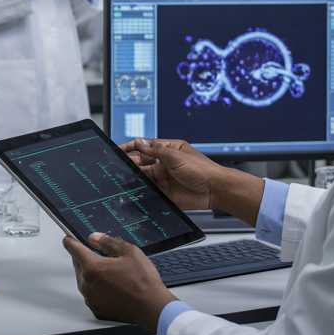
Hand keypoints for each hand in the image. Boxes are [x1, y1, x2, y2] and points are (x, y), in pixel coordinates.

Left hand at [62, 232, 176, 330]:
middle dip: (87, 258)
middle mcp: (87, 284)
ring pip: (84, 279)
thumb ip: (108, 242)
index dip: (71, 241)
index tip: (69, 239)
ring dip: (92, 274)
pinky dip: (97, 288)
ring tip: (113, 274)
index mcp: (92, 267)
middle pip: (78, 264)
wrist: (152, 307)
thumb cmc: (143, 282)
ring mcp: (90, 298)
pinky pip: (91, 293)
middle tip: (106, 257)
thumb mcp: (129, 252)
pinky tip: (113, 287)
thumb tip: (95, 238)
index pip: (73, 249)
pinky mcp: (96, 308)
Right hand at [121, 138, 264, 224]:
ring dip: (134, 178)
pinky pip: (149, 191)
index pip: (144, 146)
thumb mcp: (176, 156)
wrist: (216, 191)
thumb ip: (156, 150)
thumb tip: (138, 142)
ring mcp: (163, 178)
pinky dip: (141, 191)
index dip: (130, 147)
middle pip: (140, 163)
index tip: (117, 150)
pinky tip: (135, 191)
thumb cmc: (203, 170)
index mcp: (167, 150)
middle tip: (117, 167)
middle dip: (129, 164)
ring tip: (122, 180)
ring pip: (143, 177)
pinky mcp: (165, 193)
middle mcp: (163, 163)